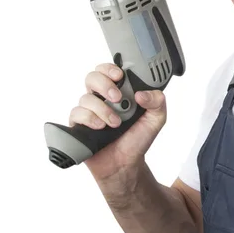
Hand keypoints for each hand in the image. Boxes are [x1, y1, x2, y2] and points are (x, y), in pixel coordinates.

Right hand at [68, 63, 166, 179]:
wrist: (126, 164)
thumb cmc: (137, 139)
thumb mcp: (156, 119)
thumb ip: (157, 102)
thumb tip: (141, 93)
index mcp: (119, 92)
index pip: (108, 71)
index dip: (110, 69)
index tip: (120, 76)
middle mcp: (102, 99)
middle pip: (92, 77)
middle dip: (104, 84)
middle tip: (117, 98)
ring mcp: (89, 111)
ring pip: (85, 97)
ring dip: (102, 109)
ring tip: (115, 123)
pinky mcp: (79, 125)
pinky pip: (76, 113)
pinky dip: (89, 118)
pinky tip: (100, 127)